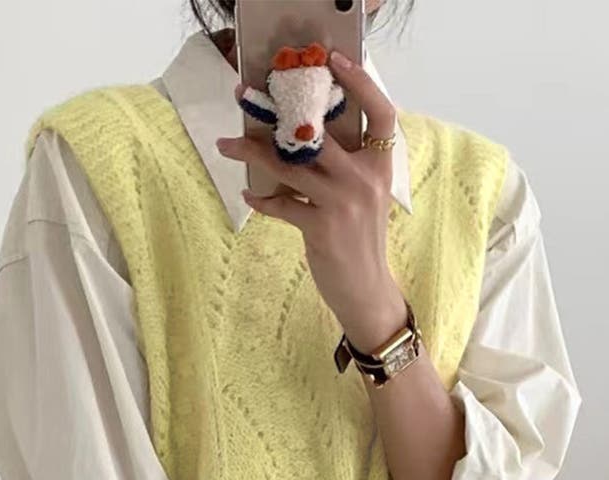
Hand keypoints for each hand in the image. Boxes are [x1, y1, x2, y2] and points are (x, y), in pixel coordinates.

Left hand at [216, 48, 408, 350]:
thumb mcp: (363, 198)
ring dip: (252, 153)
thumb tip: (302, 141)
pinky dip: (262, 199)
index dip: (362, 83)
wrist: (366, 290)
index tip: (334, 60)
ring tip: (226, 145)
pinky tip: (249, 194)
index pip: (382, 113)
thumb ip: (344, 168)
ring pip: (290, 166)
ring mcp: (344, 203)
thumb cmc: (359, 241)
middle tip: (245, 98)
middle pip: (317, 133)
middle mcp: (365, 179)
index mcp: (380, 167)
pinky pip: (282, 205)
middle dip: (276, 114)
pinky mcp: (322, 228)